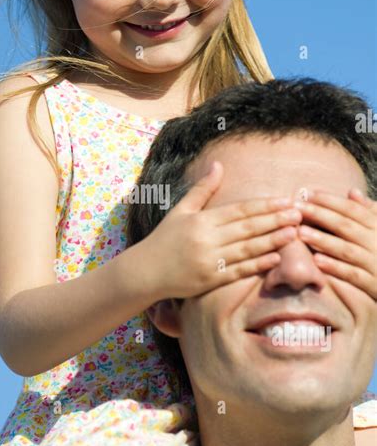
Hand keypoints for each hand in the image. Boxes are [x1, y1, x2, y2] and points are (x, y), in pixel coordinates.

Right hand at [140, 161, 301, 299]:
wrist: (145, 272)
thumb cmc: (164, 239)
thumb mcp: (181, 210)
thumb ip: (202, 189)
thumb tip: (218, 164)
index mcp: (201, 220)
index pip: (239, 211)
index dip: (265, 206)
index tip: (286, 201)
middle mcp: (206, 239)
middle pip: (248, 228)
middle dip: (275, 220)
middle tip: (299, 213)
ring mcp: (208, 261)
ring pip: (247, 249)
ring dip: (272, 241)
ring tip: (294, 233)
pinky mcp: (209, 280)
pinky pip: (237, 271)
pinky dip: (257, 265)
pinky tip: (275, 258)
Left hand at [294, 188, 376, 299]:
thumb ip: (368, 212)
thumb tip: (352, 191)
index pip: (352, 210)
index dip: (330, 201)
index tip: (308, 194)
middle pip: (346, 226)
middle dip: (320, 216)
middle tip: (297, 209)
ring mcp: (376, 264)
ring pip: (347, 250)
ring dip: (323, 241)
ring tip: (301, 233)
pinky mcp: (373, 284)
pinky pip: (352, 275)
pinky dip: (335, 267)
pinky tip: (317, 261)